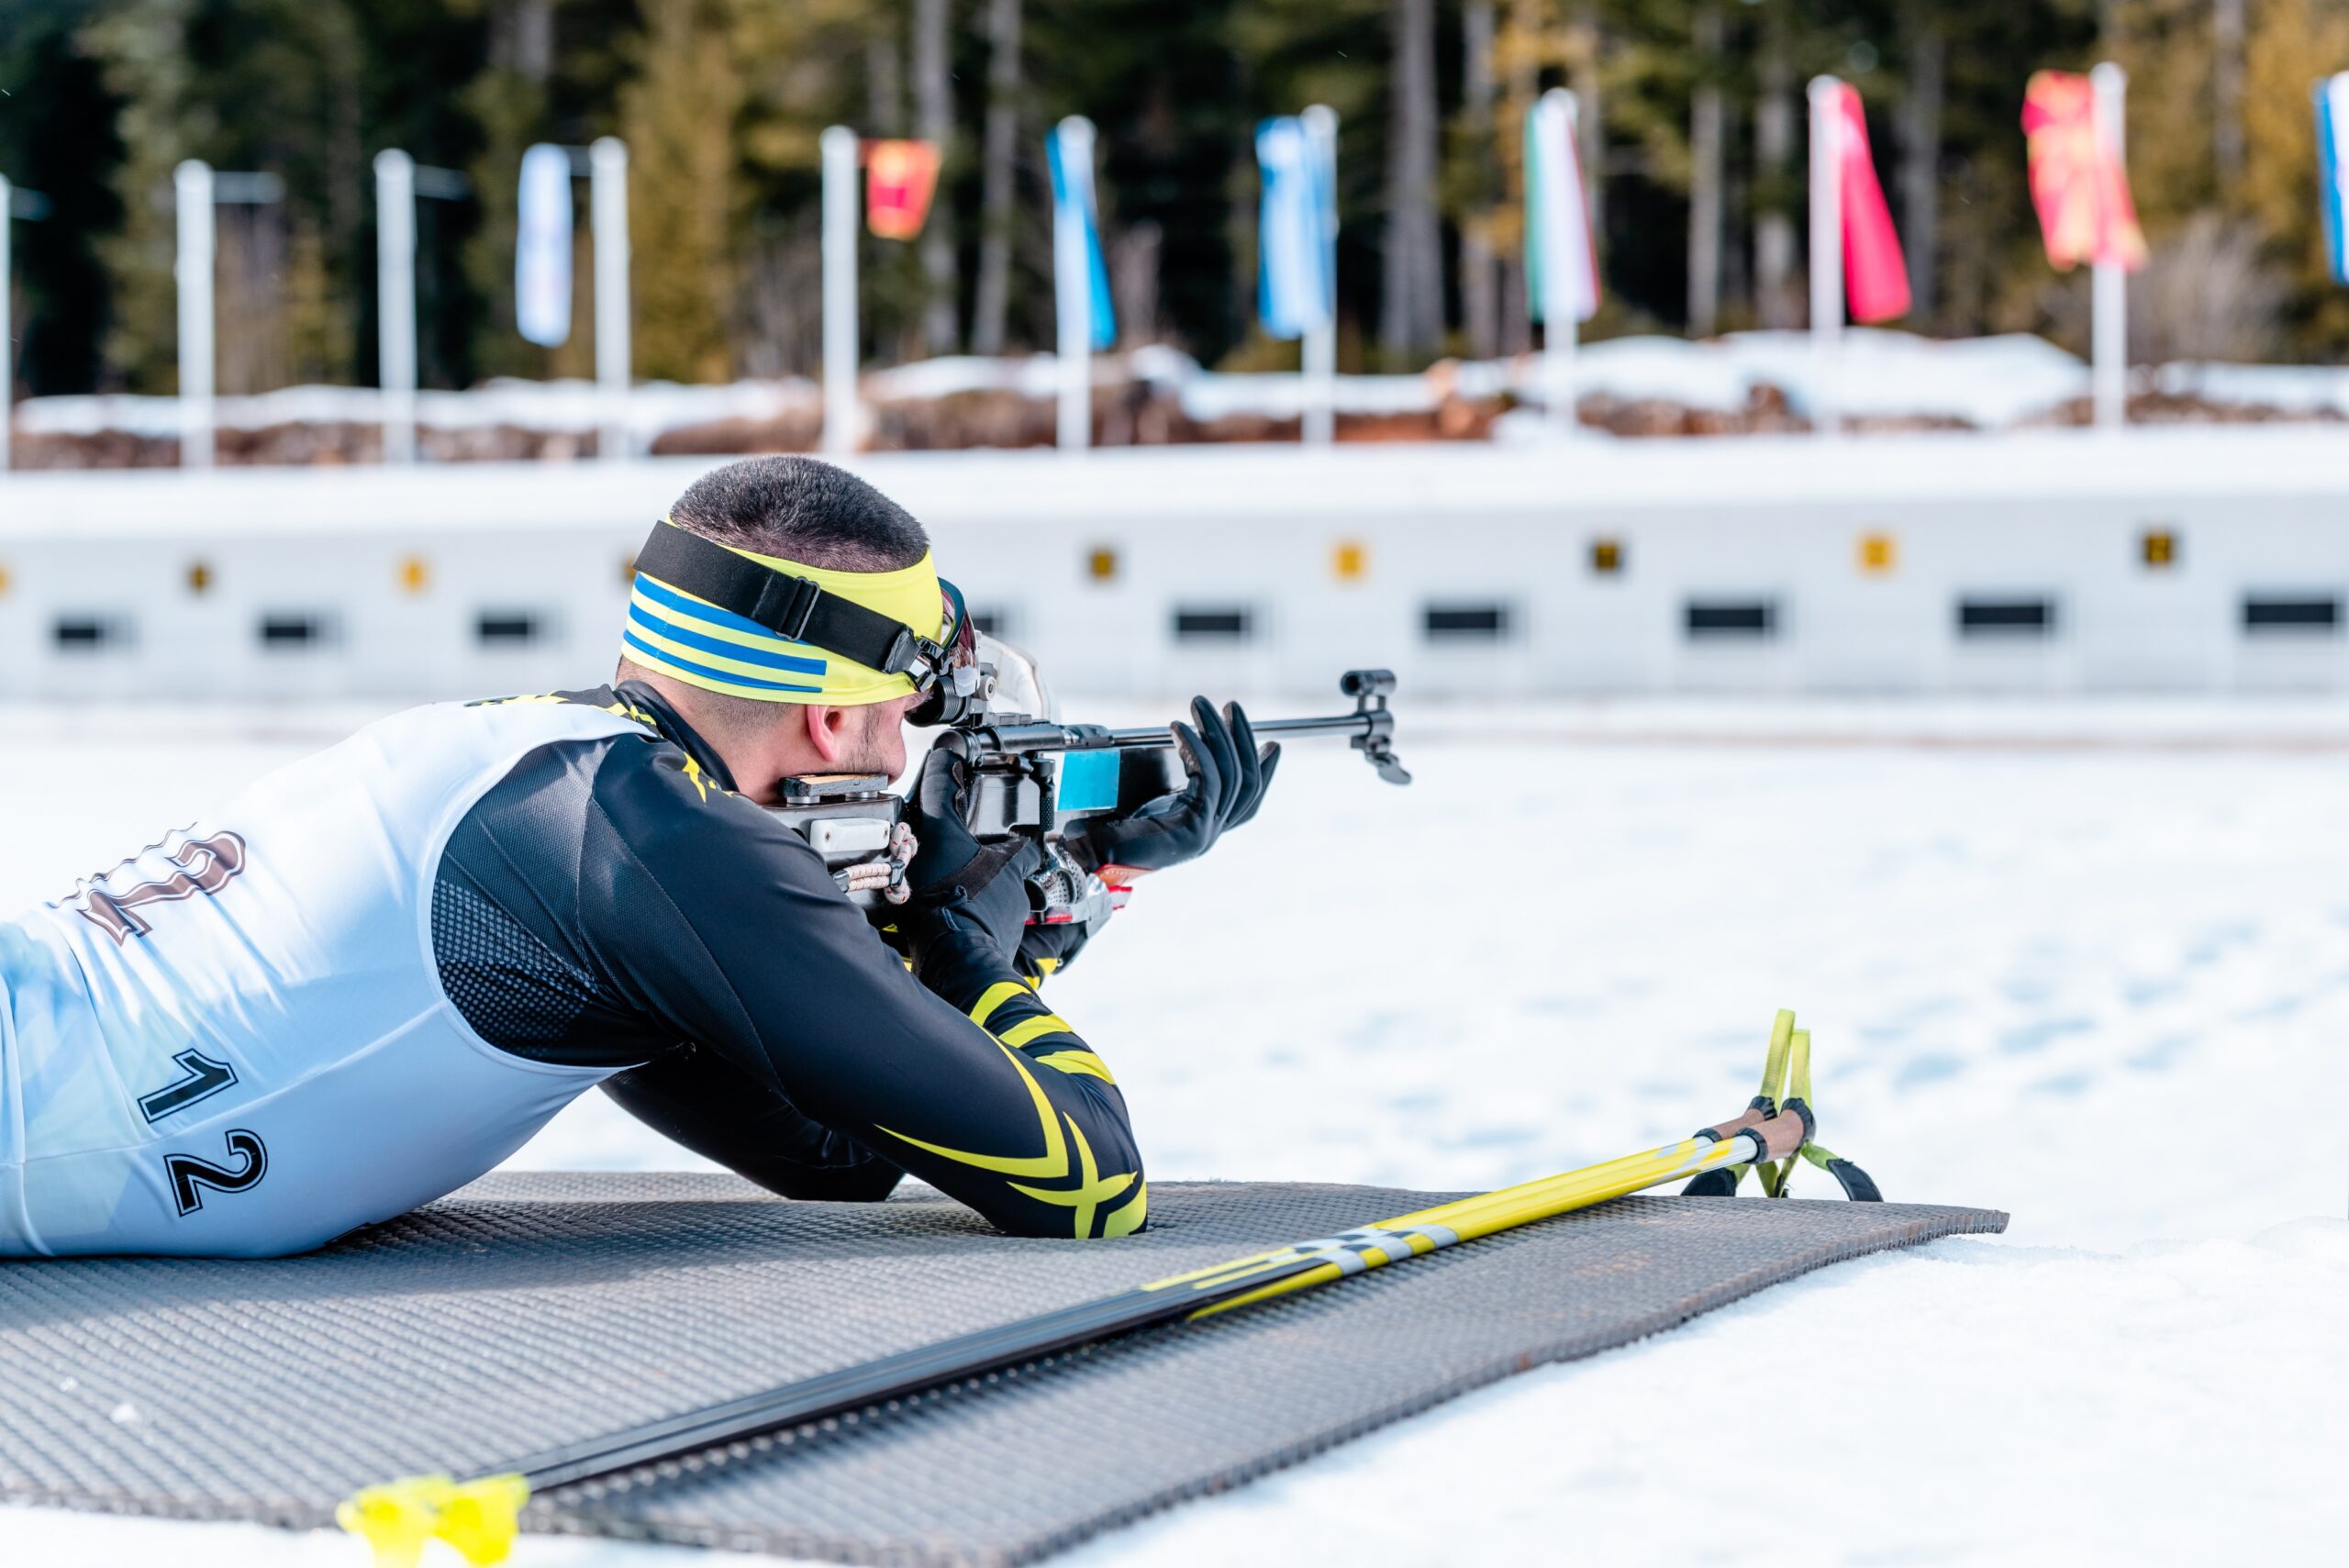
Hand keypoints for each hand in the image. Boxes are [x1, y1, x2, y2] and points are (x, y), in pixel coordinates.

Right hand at [901, 745, 1039, 965]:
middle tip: (962, 870)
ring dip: (974, 904)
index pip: (1027, 847)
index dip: (1017, 840)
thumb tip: (947, 753)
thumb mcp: (940, 833)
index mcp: (1009, 868)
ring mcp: (1004, 930)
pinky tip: (938, 928)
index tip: (1008, 838)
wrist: (950, 958)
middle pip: (1008, 880)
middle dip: (987, 875)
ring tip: (944, 899)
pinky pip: (978, 937)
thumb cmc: (950, 896)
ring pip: (994, 911)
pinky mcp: (987, 954)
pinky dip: (962, 931)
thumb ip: (942, 791)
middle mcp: (1014, 899)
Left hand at [1061, 697, 1279, 874]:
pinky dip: (1196, 747)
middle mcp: (1210, 833)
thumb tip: (1190, 743)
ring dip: (1217, 733)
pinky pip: (1206, 779)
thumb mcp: (1153, 800)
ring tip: (1201, 705)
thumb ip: (1177, 784)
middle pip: (1246, 782)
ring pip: (1230, 776)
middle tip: (1231, 706)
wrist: (1090, 858)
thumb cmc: (1110, 829)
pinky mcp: (1192, 828)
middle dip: (1241, 738)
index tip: (1271, 743)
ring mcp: (1204, 833)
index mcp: (1204, 827)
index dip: (1264, 770)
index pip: (1248, 800)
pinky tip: (1180, 727)